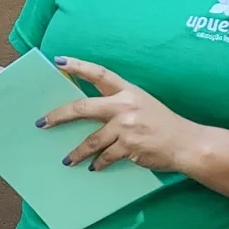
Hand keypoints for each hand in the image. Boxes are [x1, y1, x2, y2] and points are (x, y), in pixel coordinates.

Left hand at [38, 58, 199, 173]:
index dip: (79, 66)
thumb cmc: (164, 124)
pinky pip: (106, 157)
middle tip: (42, 122)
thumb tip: (89, 112)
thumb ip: (119, 104)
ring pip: (91, 140)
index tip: (59, 60)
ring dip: (77, 152)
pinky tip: (93, 167)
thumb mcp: (143, 104)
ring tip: (67, 160)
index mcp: (128, 90)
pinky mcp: (130, 146)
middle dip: (59, 115)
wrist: (187, 143)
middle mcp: (125, 105)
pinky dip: (98, 164)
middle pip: (83, 108)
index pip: (99, 73)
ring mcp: (127, 126)